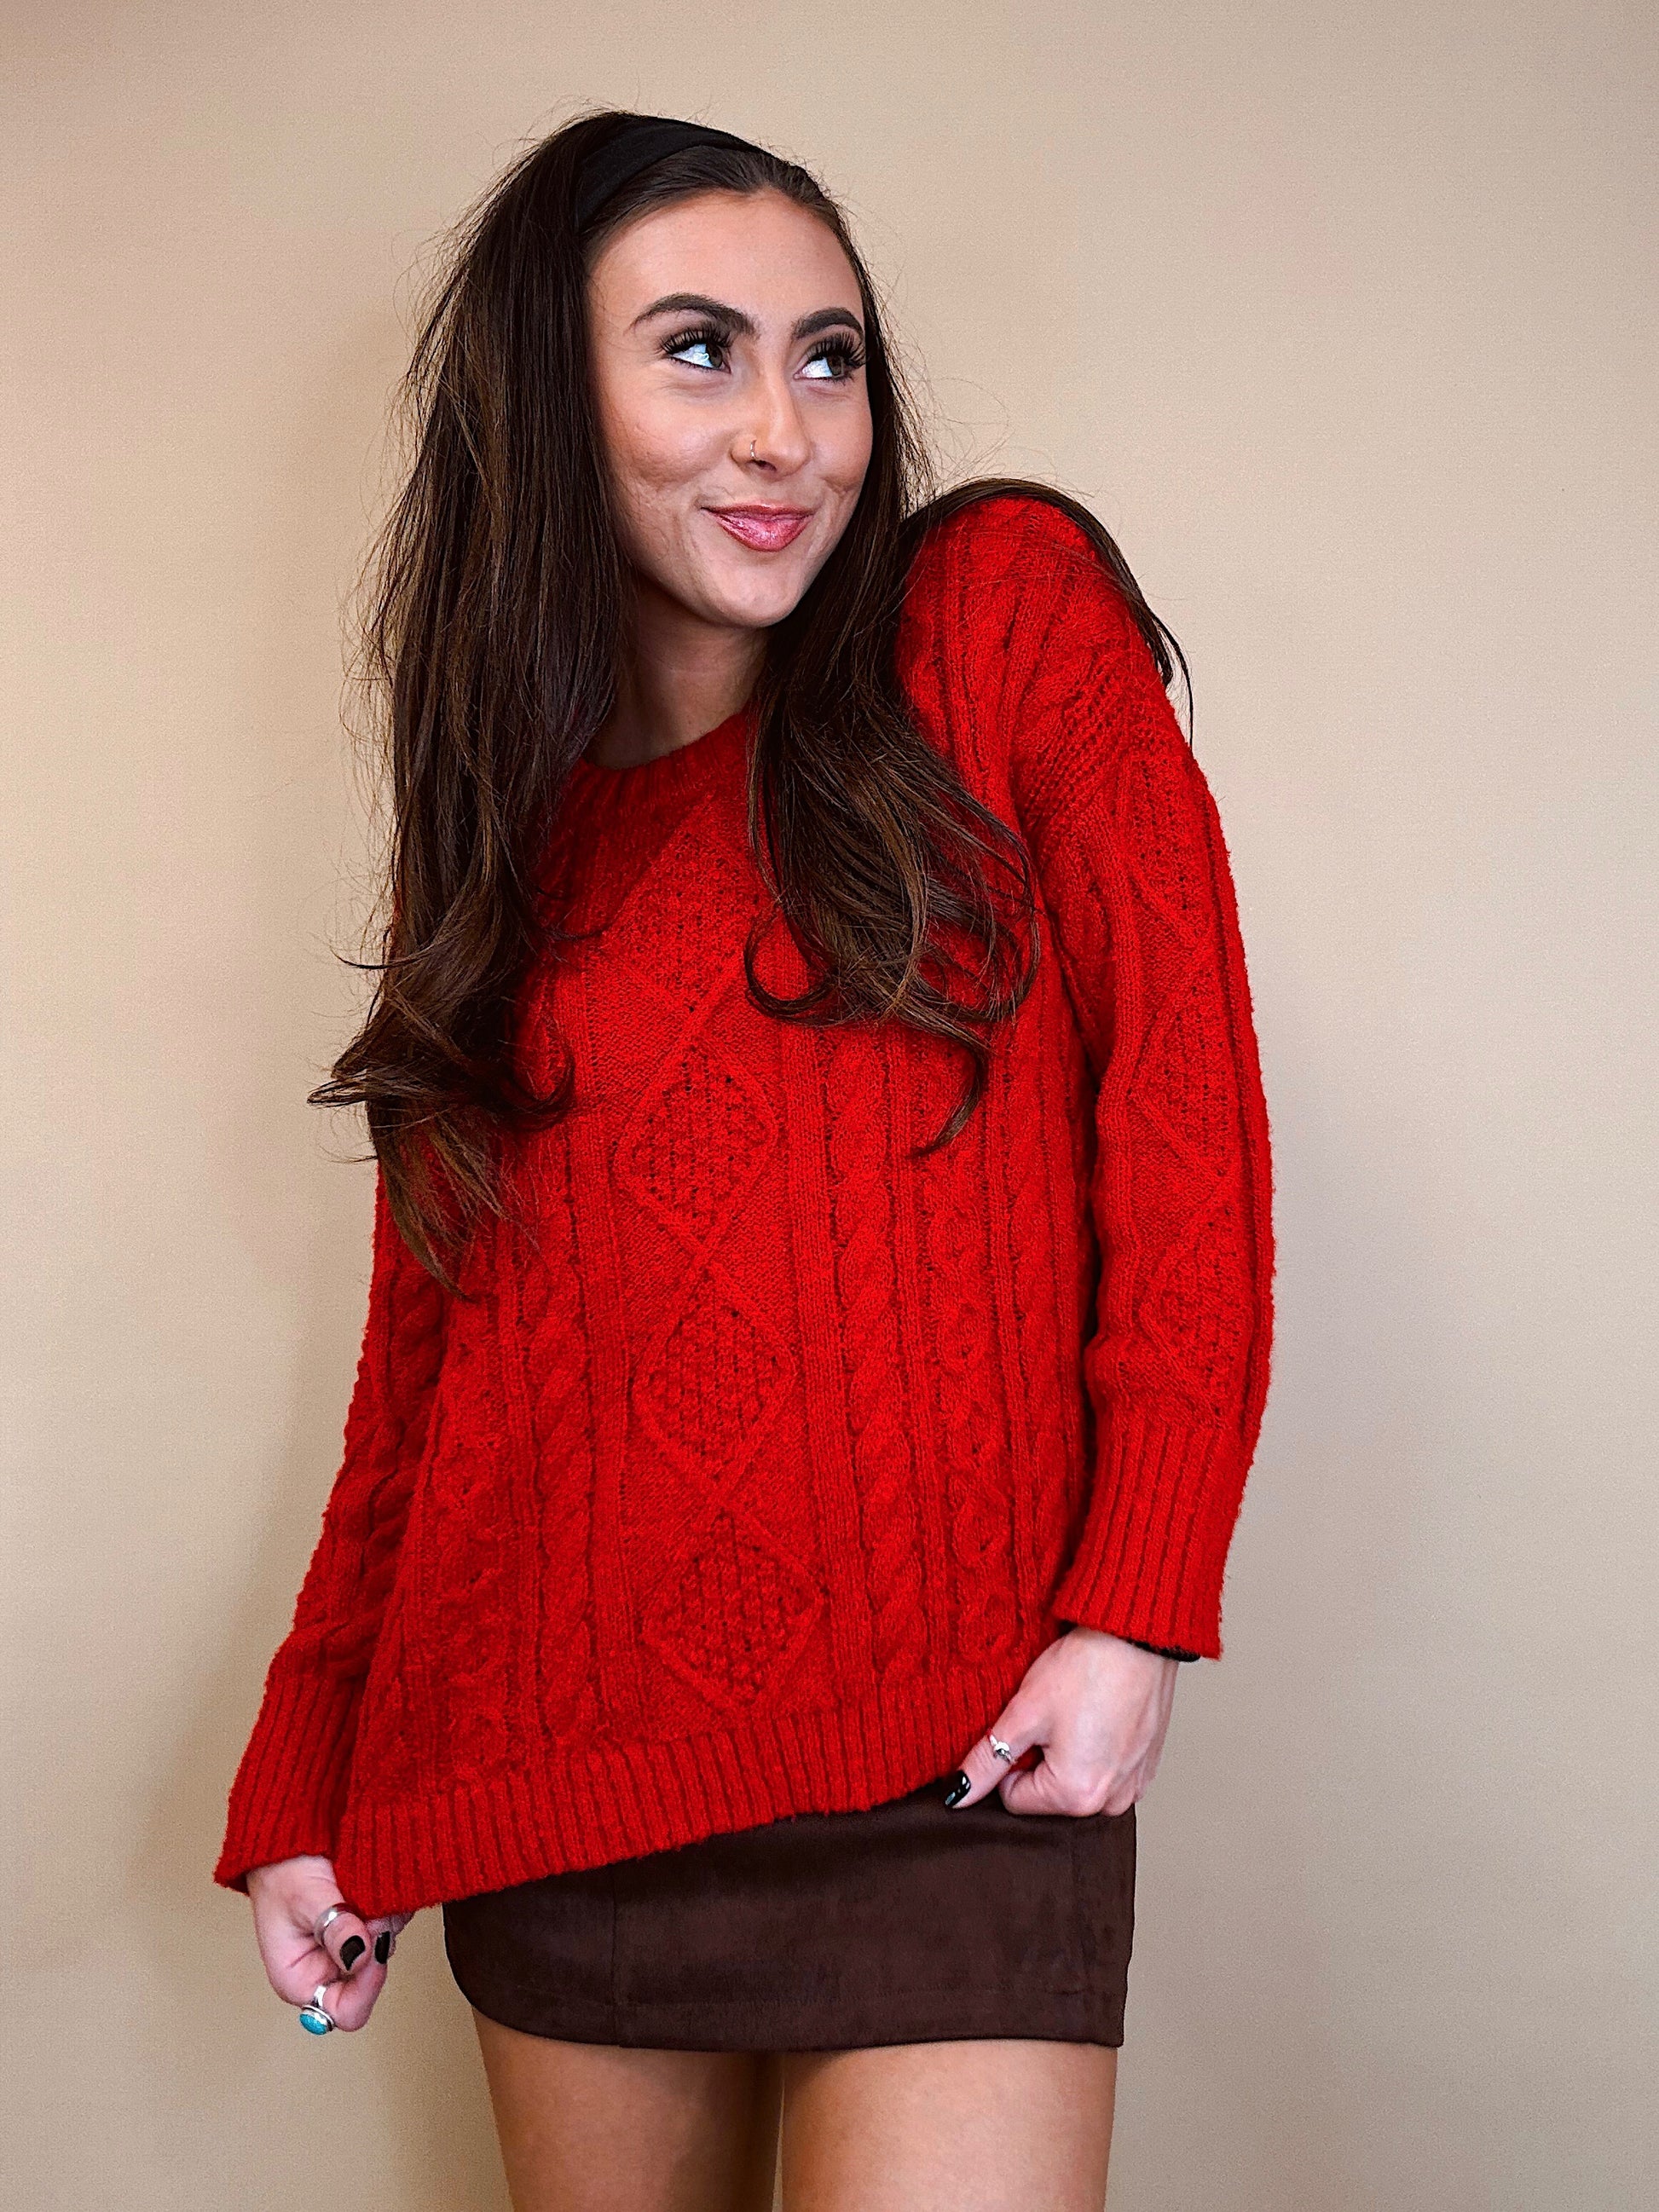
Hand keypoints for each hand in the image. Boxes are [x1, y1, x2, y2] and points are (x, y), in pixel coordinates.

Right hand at [244, 1854, 413, 2031]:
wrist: (289, 1838)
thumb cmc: (282, 1872)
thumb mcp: (305, 1898)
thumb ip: (335, 1927)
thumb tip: (362, 1954)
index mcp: (301, 1980)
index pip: (346, 2011)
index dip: (367, 1984)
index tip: (375, 1944)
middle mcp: (326, 1971)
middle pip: (372, 1977)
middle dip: (378, 1941)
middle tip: (370, 1909)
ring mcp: (348, 1949)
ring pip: (385, 1948)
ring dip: (385, 1920)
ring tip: (367, 1892)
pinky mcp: (362, 1927)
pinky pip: (391, 1925)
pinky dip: (390, 1907)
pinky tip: (375, 1887)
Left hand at [945, 1626, 1179, 1815]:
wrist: (1138, 1636)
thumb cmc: (1086, 1669)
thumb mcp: (1024, 1713)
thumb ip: (986, 1761)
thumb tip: (957, 1794)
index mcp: (1076, 1797)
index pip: (1014, 1798)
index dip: (1008, 1758)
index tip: (1025, 1723)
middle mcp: (1110, 1802)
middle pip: (1048, 1793)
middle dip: (1041, 1757)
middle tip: (1054, 1714)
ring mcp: (1134, 1785)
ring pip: (1078, 1780)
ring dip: (1070, 1753)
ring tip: (1078, 1711)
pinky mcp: (1147, 1766)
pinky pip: (1109, 1770)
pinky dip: (1098, 1748)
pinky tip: (1099, 1713)